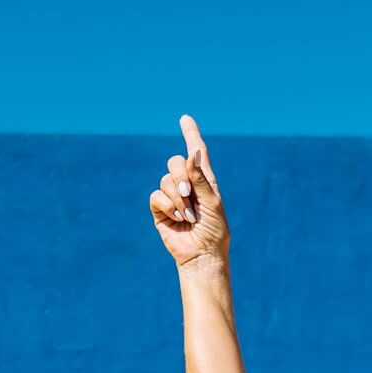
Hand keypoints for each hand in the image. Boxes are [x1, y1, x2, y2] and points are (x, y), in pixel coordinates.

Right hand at [150, 114, 229, 265]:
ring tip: (189, 216)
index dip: (190, 134)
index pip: (197, 152)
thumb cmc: (214, 231)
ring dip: (178, 198)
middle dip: (181, 176)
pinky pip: (156, 196)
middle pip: (175, 161)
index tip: (185, 118)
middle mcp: (187, 185)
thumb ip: (201, 179)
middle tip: (190, 196)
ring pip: (165, 179)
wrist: (202, 254)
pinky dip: (168, 206)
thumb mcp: (213, 202)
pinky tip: (178, 219)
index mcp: (204, 180)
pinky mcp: (160, 209)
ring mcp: (172, 196)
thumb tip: (192, 153)